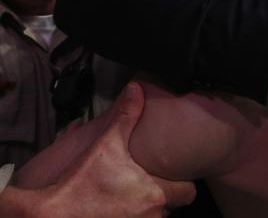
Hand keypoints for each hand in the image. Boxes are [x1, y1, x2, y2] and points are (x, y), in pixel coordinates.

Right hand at [30, 82, 195, 217]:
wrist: (53, 215)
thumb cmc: (81, 183)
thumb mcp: (106, 144)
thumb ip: (126, 116)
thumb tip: (135, 89)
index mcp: (156, 193)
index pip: (188, 193)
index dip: (182, 184)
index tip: (173, 176)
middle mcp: (152, 216)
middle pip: (173, 206)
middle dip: (165, 195)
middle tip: (151, 182)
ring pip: (157, 217)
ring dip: (149, 208)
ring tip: (134, 194)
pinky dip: (135, 217)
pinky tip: (121, 208)